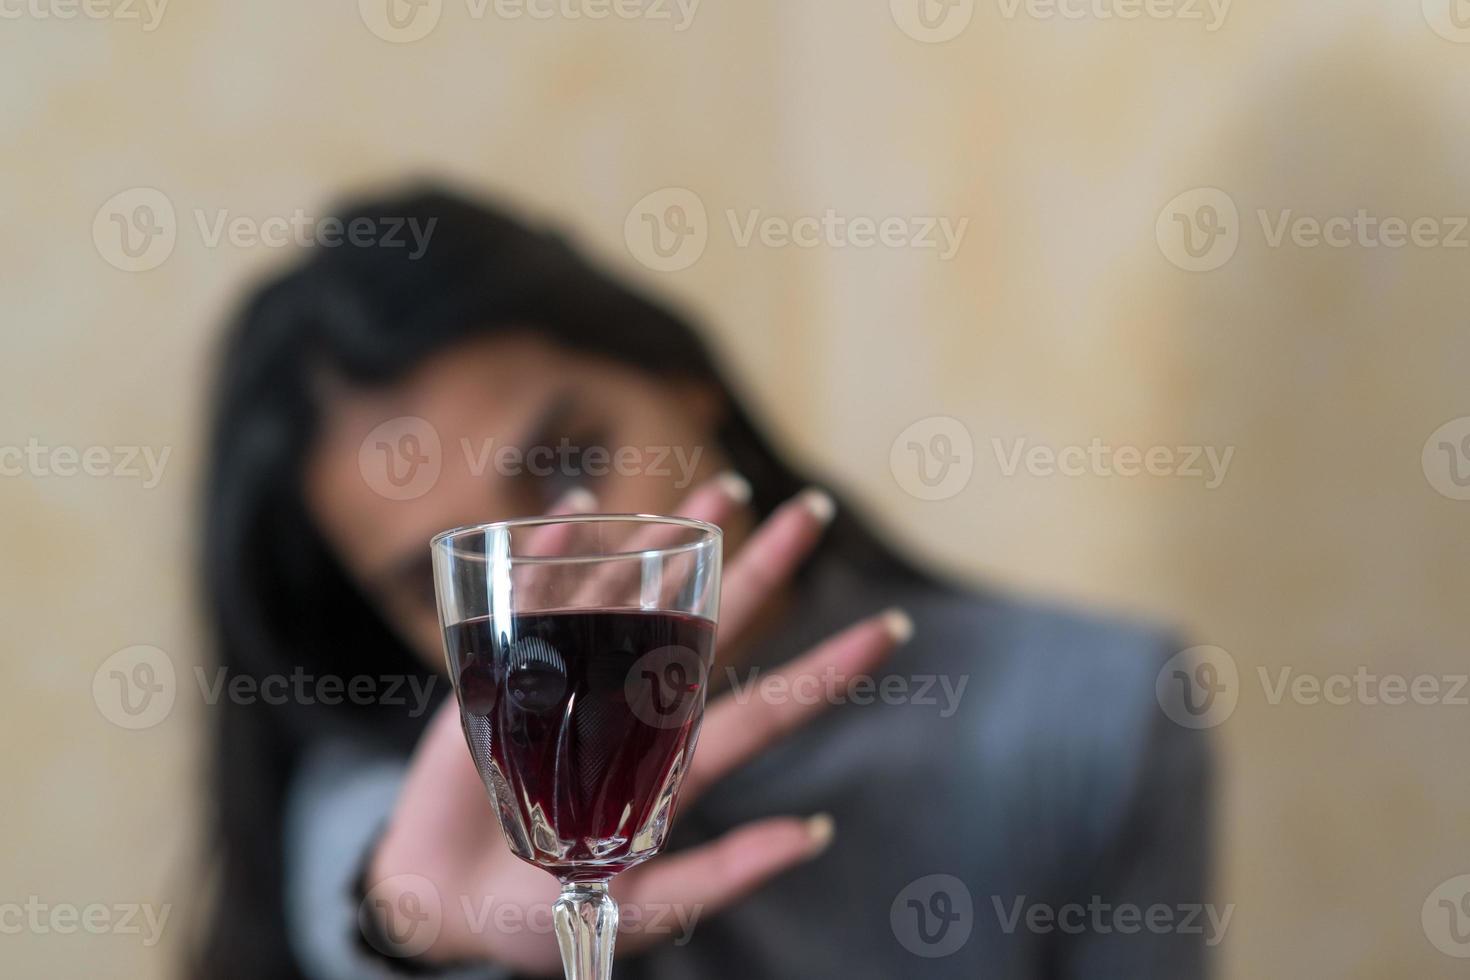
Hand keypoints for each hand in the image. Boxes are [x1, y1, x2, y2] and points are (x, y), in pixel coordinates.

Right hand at [365, 476, 910, 972]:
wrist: (440, 901)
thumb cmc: (537, 919)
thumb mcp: (638, 909)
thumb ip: (718, 874)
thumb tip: (816, 835)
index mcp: (676, 764)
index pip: (768, 706)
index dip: (829, 669)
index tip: (893, 628)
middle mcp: (639, 709)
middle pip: (715, 626)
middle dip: (764, 568)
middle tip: (811, 510)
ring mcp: (578, 680)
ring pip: (639, 594)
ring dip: (676, 541)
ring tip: (722, 488)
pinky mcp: (514, 669)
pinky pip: (540, 596)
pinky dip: (558, 551)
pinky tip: (583, 506)